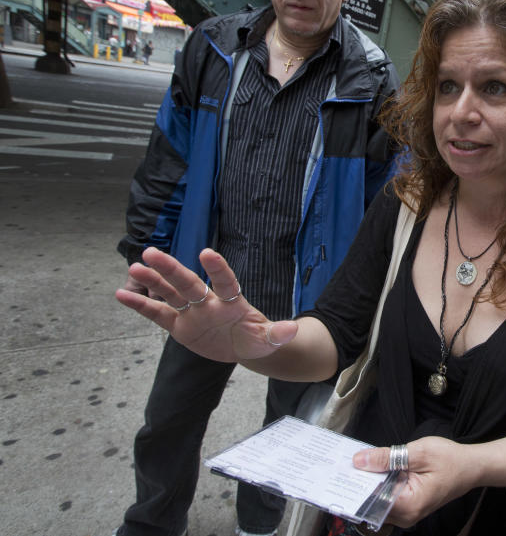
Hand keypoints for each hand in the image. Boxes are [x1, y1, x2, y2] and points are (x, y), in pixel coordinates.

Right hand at [115, 247, 297, 361]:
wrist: (242, 346)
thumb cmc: (256, 338)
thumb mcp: (268, 339)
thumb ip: (278, 333)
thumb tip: (293, 329)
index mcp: (232, 302)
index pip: (225, 282)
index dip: (217, 269)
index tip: (206, 253)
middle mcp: (209, 302)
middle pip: (188, 283)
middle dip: (171, 268)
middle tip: (152, 251)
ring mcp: (192, 311)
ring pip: (170, 293)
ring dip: (153, 281)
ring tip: (134, 267)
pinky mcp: (179, 325)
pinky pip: (158, 314)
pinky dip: (140, 305)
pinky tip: (121, 294)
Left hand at [353, 437, 478, 527]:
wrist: (472, 467)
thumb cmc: (451, 459)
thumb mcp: (418, 452)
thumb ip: (387, 457)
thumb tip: (359, 460)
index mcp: (409, 505)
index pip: (371, 500)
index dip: (354, 485)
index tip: (338, 471)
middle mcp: (406, 516)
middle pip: (372, 502)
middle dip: (357, 483)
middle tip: (341, 463)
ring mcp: (407, 513)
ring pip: (377, 500)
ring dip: (367, 483)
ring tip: (353, 464)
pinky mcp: (408, 506)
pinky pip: (386, 497)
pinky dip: (378, 484)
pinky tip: (370, 468)